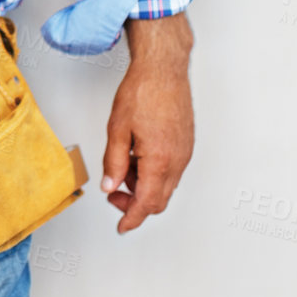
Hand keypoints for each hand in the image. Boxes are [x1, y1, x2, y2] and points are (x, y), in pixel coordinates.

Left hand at [101, 11, 193, 233]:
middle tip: (113, 193)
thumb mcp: (117, 128)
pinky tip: (138, 156)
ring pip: (166, 184)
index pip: (147, 203)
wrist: (164, 68)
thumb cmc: (142, 92)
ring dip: (144, 186)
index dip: (132, 218)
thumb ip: (114, 162)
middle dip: (135, 203)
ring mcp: (185, 152)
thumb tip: (110, 186)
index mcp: (160, 160)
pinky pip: (171, 169)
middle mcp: (177, 160)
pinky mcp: (186, 143)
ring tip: (123, 166)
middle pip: (159, 199)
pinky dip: (154, 172)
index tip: (122, 227)